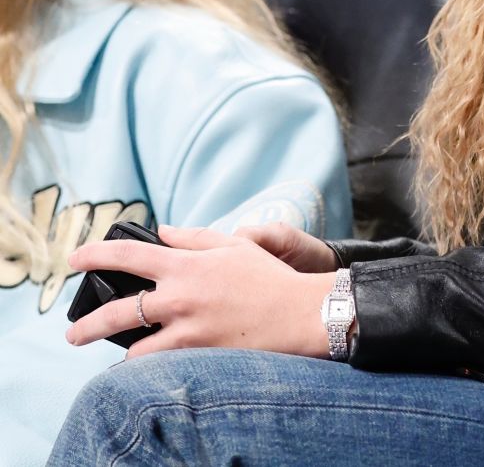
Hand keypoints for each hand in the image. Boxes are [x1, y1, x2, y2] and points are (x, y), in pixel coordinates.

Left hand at [65, 224, 333, 359]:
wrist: (295, 312)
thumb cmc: (267, 275)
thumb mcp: (233, 244)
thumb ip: (193, 237)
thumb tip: (161, 231)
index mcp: (186, 265)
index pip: (128, 255)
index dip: (96, 255)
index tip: (74, 259)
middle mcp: (179, 297)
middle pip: (117, 311)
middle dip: (87, 325)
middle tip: (73, 332)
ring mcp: (186, 329)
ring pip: (134, 349)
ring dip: (120, 351)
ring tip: (112, 354)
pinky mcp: (196, 355)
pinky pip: (158, 367)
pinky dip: (147, 367)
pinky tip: (142, 369)